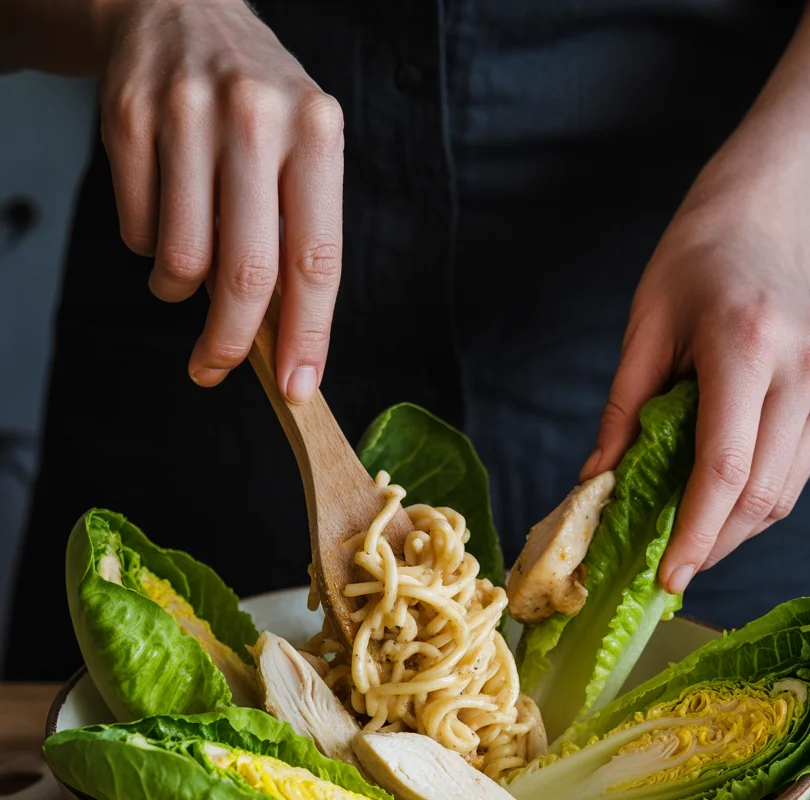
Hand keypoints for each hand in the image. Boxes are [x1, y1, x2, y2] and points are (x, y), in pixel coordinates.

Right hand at [99, 0, 342, 400]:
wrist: (179, 7)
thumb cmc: (256, 104)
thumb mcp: (301, 149)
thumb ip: (298, 236)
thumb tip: (285, 343)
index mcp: (316, 132)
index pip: (316, 260)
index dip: (309, 336)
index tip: (299, 388)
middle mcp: (255, 118)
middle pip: (248, 273)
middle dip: (232, 342)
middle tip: (216, 368)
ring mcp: (186, 115)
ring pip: (183, 260)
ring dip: (182, 290)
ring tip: (189, 273)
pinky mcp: (128, 118)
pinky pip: (137, 230)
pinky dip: (150, 248)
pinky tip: (165, 218)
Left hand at [580, 206, 809, 593]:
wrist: (756, 231)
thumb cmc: (689, 272)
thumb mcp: (642, 333)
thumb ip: (622, 414)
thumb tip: (596, 487)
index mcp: (747, 345)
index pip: (725, 465)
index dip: (695, 531)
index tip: (668, 576)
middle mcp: (802, 368)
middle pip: (760, 492)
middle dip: (712, 542)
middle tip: (669, 570)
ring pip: (784, 493)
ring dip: (734, 530)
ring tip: (687, 543)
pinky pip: (793, 473)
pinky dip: (753, 502)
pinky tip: (717, 507)